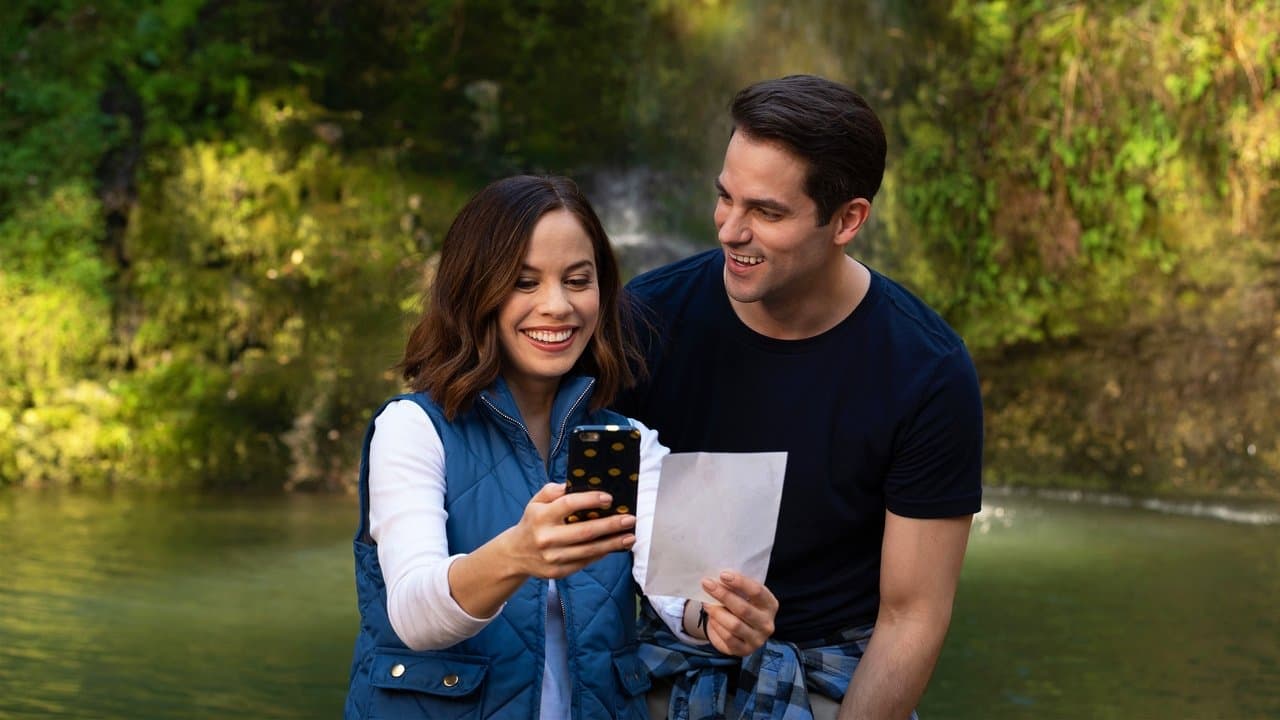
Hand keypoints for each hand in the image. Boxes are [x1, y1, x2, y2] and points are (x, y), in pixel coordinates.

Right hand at [501, 482, 635, 579]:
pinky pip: (585, 562)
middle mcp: (547, 538)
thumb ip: (554, 491)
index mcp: (541, 516)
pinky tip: (614, 546)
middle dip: (611, 525)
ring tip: (630, 537)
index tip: (609, 498)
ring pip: (589, 551)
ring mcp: (553, 557)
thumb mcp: (536, 502)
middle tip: (630, 519)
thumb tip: (578, 485)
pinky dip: (602, 554)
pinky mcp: (559, 572)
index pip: (569, 505)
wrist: (515, 554)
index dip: (590, 500)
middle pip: (585, 531)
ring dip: (613, 543)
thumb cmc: (533, 522)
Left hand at [700, 571, 777, 656]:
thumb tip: (717, 578)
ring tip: (706, 603)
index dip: (740, 582)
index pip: (757, 591)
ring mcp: (757, 639)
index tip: (722, 574)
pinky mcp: (744, 650)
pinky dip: (717, 626)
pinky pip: (728, 638)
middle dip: (723, 595)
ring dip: (717, 612)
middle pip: (743, 608)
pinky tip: (711, 618)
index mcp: (771, 605)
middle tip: (707, 584)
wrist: (738, 630)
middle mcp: (767, 624)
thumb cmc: (741, 605)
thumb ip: (736, 587)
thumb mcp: (744, 595)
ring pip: (734, 625)